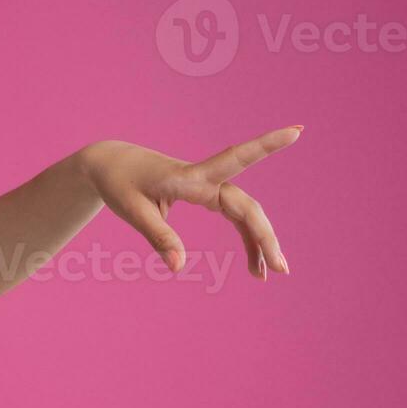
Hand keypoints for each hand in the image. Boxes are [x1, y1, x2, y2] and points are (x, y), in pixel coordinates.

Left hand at [80, 125, 301, 279]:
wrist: (110, 166)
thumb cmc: (120, 183)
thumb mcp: (133, 211)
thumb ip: (158, 237)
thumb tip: (178, 267)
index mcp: (188, 176)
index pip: (235, 159)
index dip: (266, 146)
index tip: (297, 132)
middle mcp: (204, 179)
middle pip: (246, 206)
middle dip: (265, 236)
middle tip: (282, 270)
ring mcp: (207, 187)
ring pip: (245, 214)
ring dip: (259, 243)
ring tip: (266, 275)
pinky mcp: (205, 195)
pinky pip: (234, 218)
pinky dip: (245, 239)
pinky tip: (254, 264)